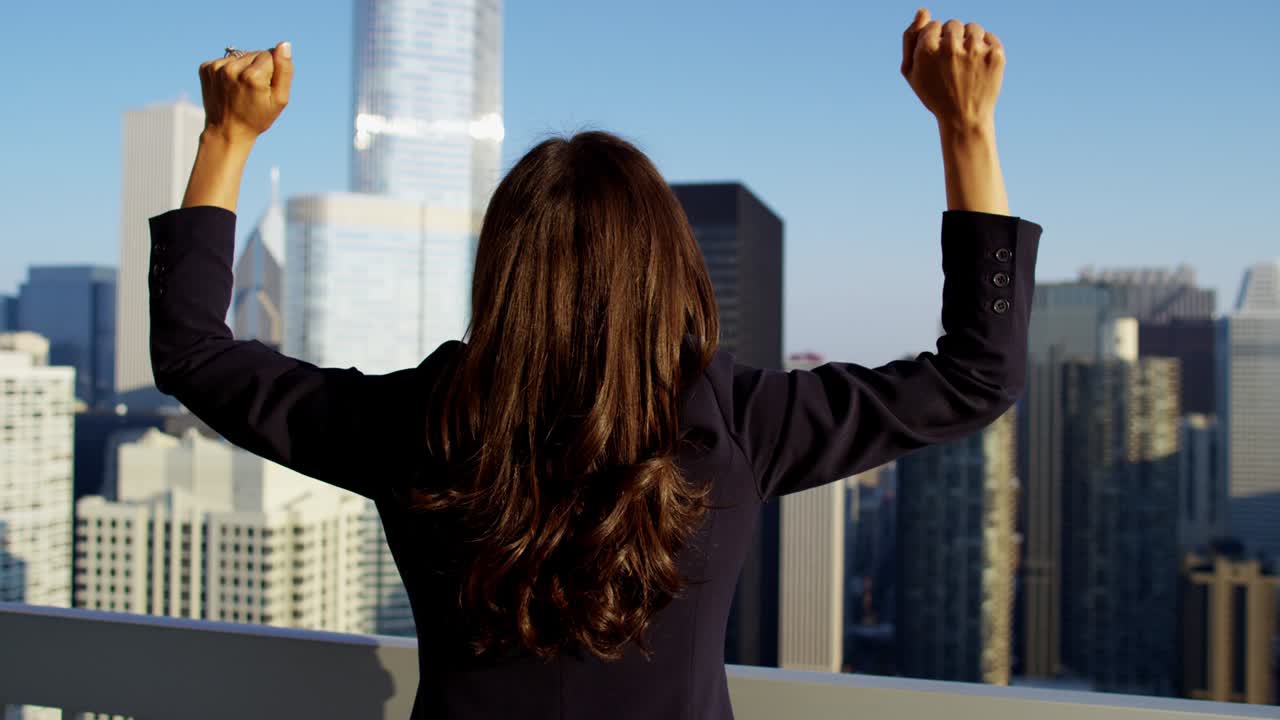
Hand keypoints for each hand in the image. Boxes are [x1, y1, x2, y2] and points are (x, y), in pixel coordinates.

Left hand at [198, 41, 292, 144]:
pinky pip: (225, 60)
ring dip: (243, 68)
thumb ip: (285, 70)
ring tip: (240, 89)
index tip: (264, 88)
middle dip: (257, 68)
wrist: (226, 131)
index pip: (270, 54)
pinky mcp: (205, 68)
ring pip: (240, 56)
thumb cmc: (257, 118)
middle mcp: (232, 68)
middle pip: (254, 53)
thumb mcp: (280, 99)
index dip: (272, 71)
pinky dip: (229, 70)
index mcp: (252, 76)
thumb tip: (284, 44)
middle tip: (252, 90)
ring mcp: (215, 67)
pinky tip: (229, 86)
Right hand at [901, 9, 1003, 130]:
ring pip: (972, 27)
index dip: (934, 43)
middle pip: (952, 24)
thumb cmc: (934, 94)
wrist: (964, 118)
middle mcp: (951, 46)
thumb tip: (922, 10)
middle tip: (951, 64)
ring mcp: (975, 50)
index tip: (937, 62)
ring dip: (968, 41)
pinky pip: (989, 36)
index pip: (933, 25)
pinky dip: (985, 48)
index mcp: (927, 49)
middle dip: (951, 39)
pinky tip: (978, 66)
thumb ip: (910, 38)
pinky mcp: (995, 54)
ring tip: (966, 63)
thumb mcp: (911, 71)